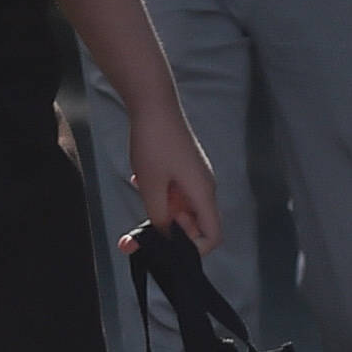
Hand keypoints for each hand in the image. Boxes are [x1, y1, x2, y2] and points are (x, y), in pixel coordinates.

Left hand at [129, 103, 220, 253]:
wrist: (153, 104)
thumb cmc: (154, 144)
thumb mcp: (151, 187)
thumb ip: (159, 217)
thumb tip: (164, 237)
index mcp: (203, 193)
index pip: (212, 236)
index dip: (193, 248)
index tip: (167, 241)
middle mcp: (204, 186)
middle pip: (195, 223)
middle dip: (169, 231)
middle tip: (141, 230)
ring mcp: (195, 175)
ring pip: (181, 206)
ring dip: (160, 210)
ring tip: (138, 197)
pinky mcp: (185, 166)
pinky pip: (175, 191)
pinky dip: (159, 193)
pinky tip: (138, 180)